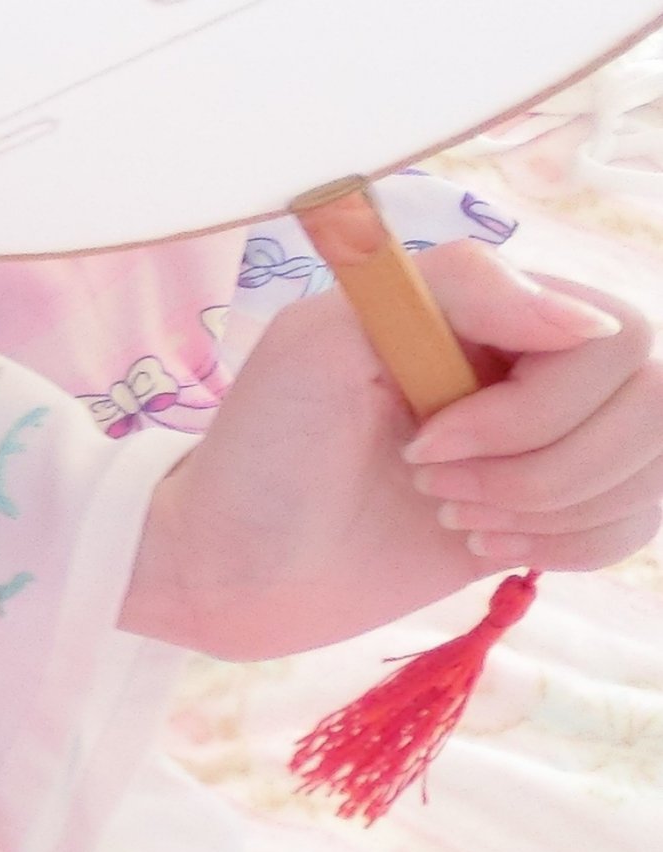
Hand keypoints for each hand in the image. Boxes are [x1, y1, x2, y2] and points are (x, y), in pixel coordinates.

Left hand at [121, 238, 662, 659]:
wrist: (231, 565)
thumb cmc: (261, 447)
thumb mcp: (319, 340)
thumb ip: (456, 286)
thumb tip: (590, 320)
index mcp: (496, 304)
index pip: (618, 339)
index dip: (536, 411)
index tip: (427, 444)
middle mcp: (543, 360)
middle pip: (656, 403)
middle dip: (545, 469)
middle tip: (434, 488)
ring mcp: (560, 435)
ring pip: (655, 465)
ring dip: (555, 510)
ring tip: (453, 514)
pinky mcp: (558, 508)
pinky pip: (638, 520)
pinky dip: (570, 547)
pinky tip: (485, 545)